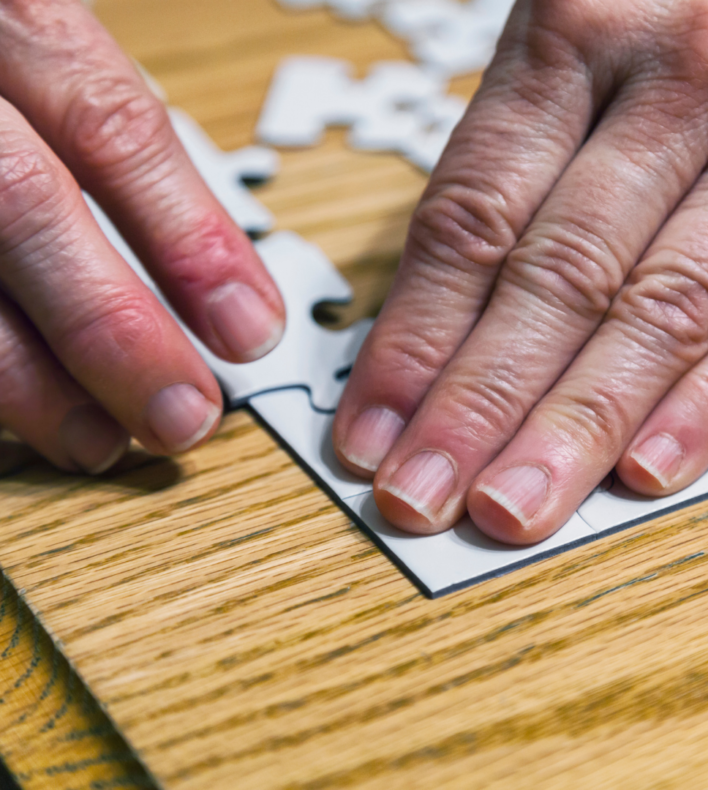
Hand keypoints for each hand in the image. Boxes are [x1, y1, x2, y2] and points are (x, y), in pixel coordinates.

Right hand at [0, 0, 283, 473]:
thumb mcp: (35, 38)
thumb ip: (90, 117)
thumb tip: (202, 259)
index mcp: (7, 10)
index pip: (112, 126)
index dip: (189, 238)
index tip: (250, 328)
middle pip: (23, 203)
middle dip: (112, 327)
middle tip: (183, 416)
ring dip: (25, 377)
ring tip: (98, 440)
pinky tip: (17, 411)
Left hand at [334, 0, 707, 543]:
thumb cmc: (692, 2)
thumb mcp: (584, 30)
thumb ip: (519, 154)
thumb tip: (437, 311)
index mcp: (584, 29)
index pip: (477, 213)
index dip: (416, 336)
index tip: (371, 430)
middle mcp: (686, 85)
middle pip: (562, 275)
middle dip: (481, 403)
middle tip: (420, 498)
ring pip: (664, 312)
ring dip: (577, 427)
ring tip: (512, 510)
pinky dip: (705, 406)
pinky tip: (644, 474)